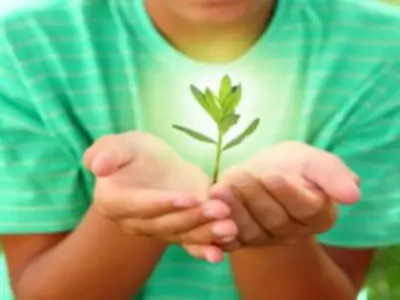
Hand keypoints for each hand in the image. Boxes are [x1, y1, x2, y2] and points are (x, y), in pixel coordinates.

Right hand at [83, 132, 236, 261]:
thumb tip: (97, 165)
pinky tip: (221, 251)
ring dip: (205, 234)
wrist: (152, 166)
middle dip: (193, 219)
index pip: (139, 206)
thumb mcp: (120, 144)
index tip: (188, 198)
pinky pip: (189, 245)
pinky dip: (204, 250)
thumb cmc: (134, 153)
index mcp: (115, 202)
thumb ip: (107, 152)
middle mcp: (134, 223)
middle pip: (164, 225)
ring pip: (181, 236)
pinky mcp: (177, 231)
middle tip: (220, 211)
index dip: (162, 204)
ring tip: (229, 228)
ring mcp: (157, 230)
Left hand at [209, 142, 359, 249]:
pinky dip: (219, 227)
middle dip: (254, 196)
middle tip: (239, 174)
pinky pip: (231, 238)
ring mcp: (267, 238)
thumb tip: (353, 194)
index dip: (287, 193)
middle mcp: (293, 231)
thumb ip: (333, 175)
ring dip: (233, 209)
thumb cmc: (294, 165)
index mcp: (317, 214)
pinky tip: (209, 208)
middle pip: (274, 218)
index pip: (305, 207)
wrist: (265, 175)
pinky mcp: (243, 239)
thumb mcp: (314, 161)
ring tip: (220, 188)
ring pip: (251, 228)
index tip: (272, 175)